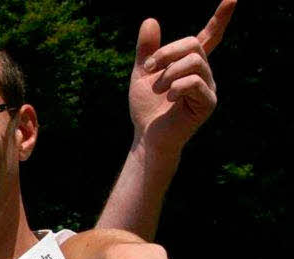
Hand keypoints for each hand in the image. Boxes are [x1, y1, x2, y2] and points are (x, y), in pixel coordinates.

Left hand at [129, 0, 234, 156]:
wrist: (146, 136)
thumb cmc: (146, 107)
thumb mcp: (141, 74)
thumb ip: (147, 49)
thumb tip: (151, 20)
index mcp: (190, 64)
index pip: (209, 36)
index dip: (220, 18)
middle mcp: (204, 72)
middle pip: (193, 44)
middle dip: (166, 53)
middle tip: (147, 68)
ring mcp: (209, 87)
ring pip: (194, 62)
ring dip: (168, 73)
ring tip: (157, 89)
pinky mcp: (208, 103)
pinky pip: (194, 82)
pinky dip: (175, 86)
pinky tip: (167, 97)